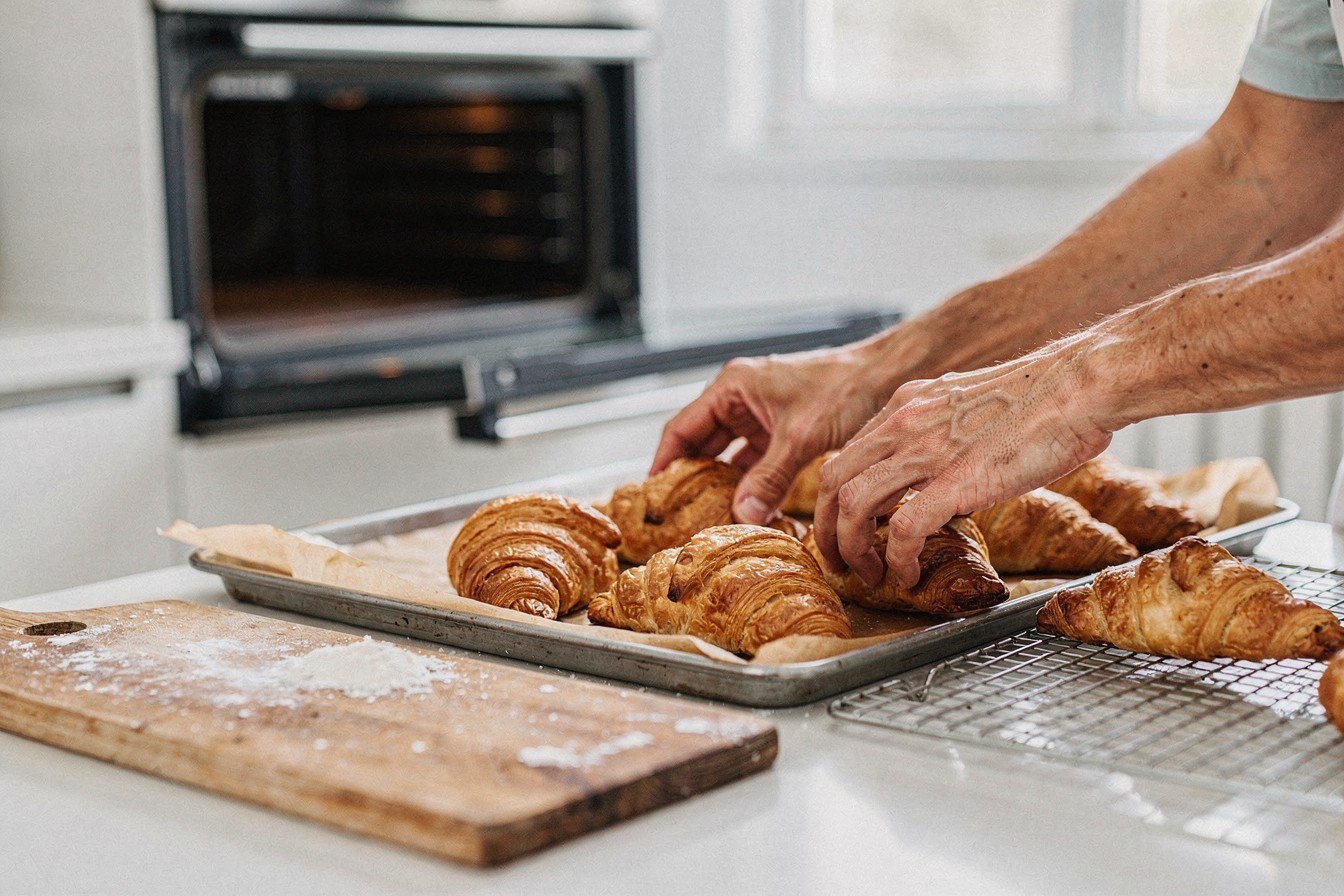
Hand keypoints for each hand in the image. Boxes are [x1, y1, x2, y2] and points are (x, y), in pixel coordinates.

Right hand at [651, 345, 890, 523]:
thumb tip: (742, 515)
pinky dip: (751, 486)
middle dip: (692, 480)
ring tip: (709, 520)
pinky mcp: (783, 432)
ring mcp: (762, 416)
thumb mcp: (801, 435)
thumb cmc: (844, 387)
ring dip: (723, 486)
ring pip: (730, 457)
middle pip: (701, 445)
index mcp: (732, 387)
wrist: (888, 376)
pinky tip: (749, 511)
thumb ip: (770, 477)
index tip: (652, 497)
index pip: (682, 429)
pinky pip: (756, 463)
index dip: (664, 463)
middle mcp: (741, 399)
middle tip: (679, 518)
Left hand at [812, 344, 1113, 587]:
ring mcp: (927, 450)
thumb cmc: (1043, 398)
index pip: (846, 454)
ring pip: (854, 505)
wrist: (1080, 385)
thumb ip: (944, 437)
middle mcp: (904, 423)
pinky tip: (908, 575)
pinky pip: (904, 529)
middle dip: (827, 528)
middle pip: (831, 480)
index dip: (834, 497)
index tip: (843, 526)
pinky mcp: (957, 479)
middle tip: (839, 559)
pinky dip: (898, 559)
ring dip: (853, 548)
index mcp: (906, 405)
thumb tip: (944, 482)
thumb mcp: (969, 406)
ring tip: (869, 574)